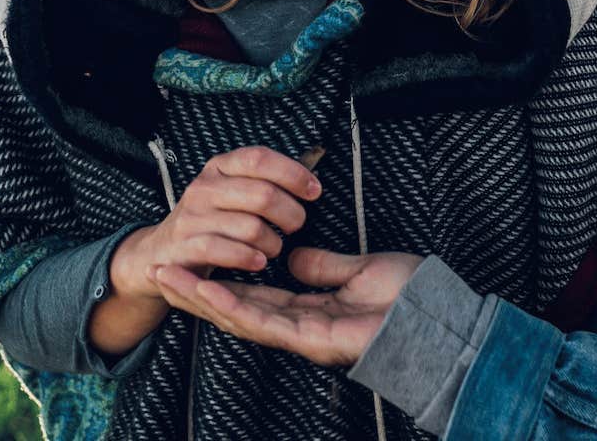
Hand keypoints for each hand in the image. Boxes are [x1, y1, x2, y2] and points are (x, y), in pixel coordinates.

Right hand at [113, 146, 322, 304]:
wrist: (160, 253)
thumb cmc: (211, 221)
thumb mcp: (232, 193)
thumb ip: (264, 183)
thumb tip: (310, 182)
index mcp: (219, 167)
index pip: (259, 158)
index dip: (292, 173)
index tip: (314, 191)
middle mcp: (204, 187)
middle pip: (262, 194)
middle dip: (290, 213)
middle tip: (295, 226)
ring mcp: (192, 216)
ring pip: (250, 227)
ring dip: (273, 243)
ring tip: (273, 249)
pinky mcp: (184, 246)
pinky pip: (226, 251)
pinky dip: (249, 258)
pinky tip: (258, 262)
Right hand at [153, 248, 423, 366]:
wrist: (438, 317)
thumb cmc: (408, 296)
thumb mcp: (359, 271)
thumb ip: (325, 267)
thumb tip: (296, 257)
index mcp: (308, 311)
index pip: (254, 297)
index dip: (219, 283)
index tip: (189, 265)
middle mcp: (297, 327)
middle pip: (235, 309)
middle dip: (194, 291)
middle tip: (157, 270)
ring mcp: (300, 336)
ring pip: (238, 316)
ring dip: (198, 297)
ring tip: (165, 275)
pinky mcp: (308, 339)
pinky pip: (260, 320)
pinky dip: (228, 303)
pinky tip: (202, 288)